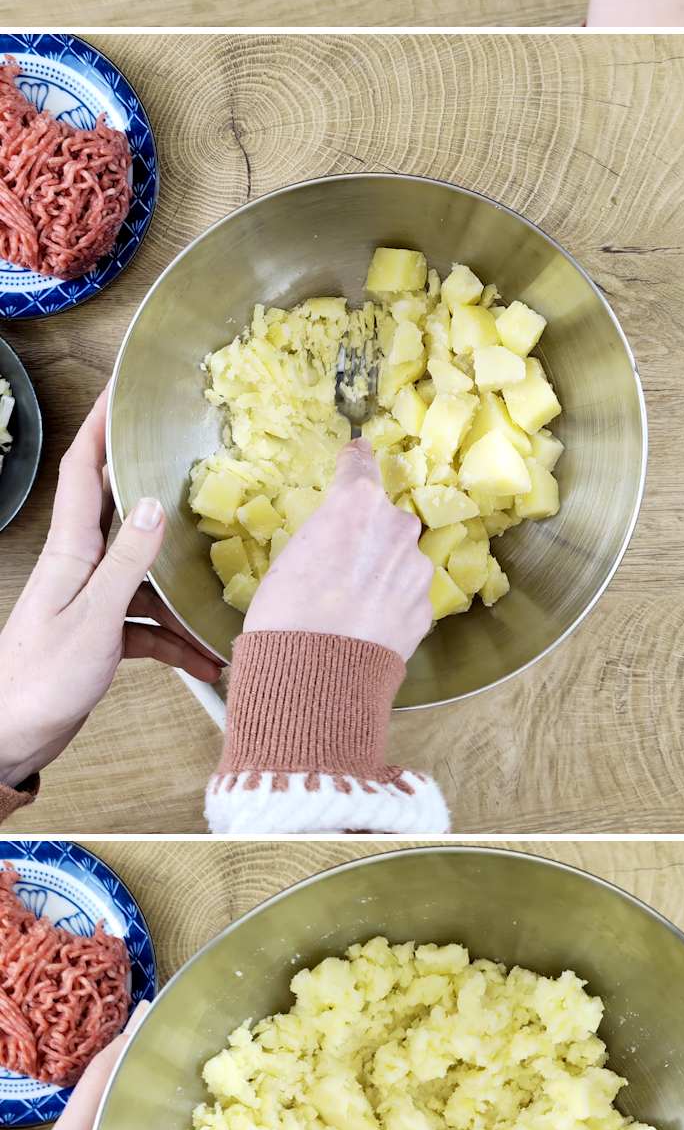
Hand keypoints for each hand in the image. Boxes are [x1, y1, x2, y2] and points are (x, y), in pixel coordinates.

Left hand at [0, 386, 221, 789]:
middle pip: (119, 511)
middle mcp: (80, 567)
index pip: (84, 470)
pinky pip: (146, 623)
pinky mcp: (100, 634)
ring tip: (217, 588)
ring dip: (178, 584)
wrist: (13, 739)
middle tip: (190, 463)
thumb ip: (127, 561)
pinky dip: (175, 638)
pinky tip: (203, 657)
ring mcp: (90, 600)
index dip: (100, 426)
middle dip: (153, 486)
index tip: (122, 391)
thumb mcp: (95, 617)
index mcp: (70, 551)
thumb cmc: (40, 681)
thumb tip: (152, 505)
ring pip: (143, 573)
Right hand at [243, 439, 432, 659]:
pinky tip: (365, 626)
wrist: (315, 677)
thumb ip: (324, 536)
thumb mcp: (290, 557)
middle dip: (367, 535)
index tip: (358, 451)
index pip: (360, 465)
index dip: (356, 457)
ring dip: (381, 572)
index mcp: (356, 504)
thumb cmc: (285, 615)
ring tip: (348, 605)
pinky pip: (406, 595)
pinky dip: (390, 604)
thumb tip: (333, 545)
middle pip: (384, 518)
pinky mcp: (426, 608)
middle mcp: (395, 528)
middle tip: (337, 566)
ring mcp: (415, 569)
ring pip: (399, 559)